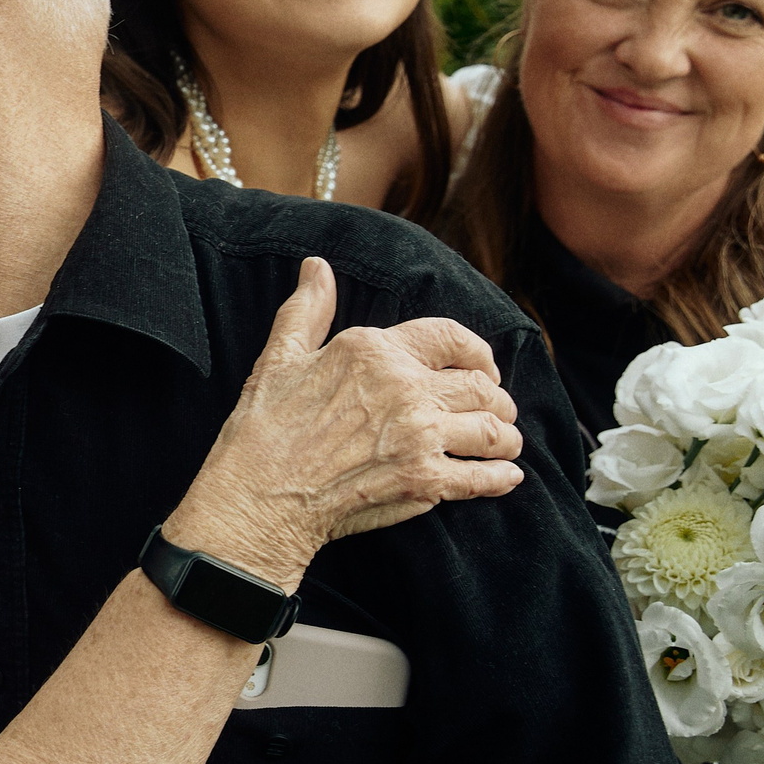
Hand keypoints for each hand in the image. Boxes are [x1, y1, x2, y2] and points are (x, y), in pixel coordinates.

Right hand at [173, 257, 524, 587]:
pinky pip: (482, 477)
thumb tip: (316, 267)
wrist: (257, 497)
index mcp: (374, 352)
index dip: (479, 352)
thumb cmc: (263, 428)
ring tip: (504, 445)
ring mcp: (419, 436)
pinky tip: (505, 478)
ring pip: (491, 431)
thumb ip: (308, 310)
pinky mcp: (423, 482)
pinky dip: (500, 478)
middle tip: (498, 413)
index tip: (484, 367)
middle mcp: (405, 388)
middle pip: (482, 387)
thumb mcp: (280, 357)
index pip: (451, 338)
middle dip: (498, 400)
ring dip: (505, 439)